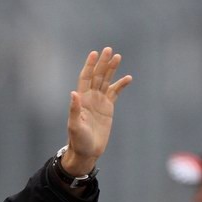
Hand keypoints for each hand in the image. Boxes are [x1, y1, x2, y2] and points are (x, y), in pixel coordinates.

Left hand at [60, 47, 132, 176]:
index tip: (94, 54)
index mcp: (81, 99)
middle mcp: (90, 98)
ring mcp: (99, 102)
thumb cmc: (78, 140)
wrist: (87, 151)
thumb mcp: (75, 125)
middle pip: (97, 76)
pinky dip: (121, 85)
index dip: (89, 66)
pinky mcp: (107, 109)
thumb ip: (75, 109)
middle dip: (102, 63)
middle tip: (109, 49)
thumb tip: (74, 93)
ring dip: (111, 70)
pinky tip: (128, 77)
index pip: (85, 78)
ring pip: (106, 81)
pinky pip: (115, 93)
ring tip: (117, 57)